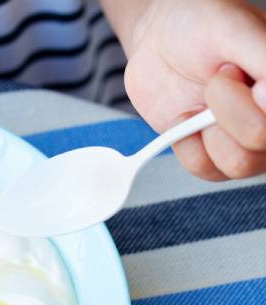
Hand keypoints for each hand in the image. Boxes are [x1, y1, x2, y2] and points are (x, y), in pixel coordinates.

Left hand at [122, 0, 265, 179]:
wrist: (157, 38)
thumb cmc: (201, 25)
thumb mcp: (234, 30)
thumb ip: (264, 59)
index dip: (260, 106)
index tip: (240, 76)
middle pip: (260, 142)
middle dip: (227, 109)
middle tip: (219, 77)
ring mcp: (247, 141)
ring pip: (238, 165)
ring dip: (206, 130)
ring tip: (202, 98)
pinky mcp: (213, 155)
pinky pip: (205, 170)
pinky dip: (186, 144)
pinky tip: (185, 117)